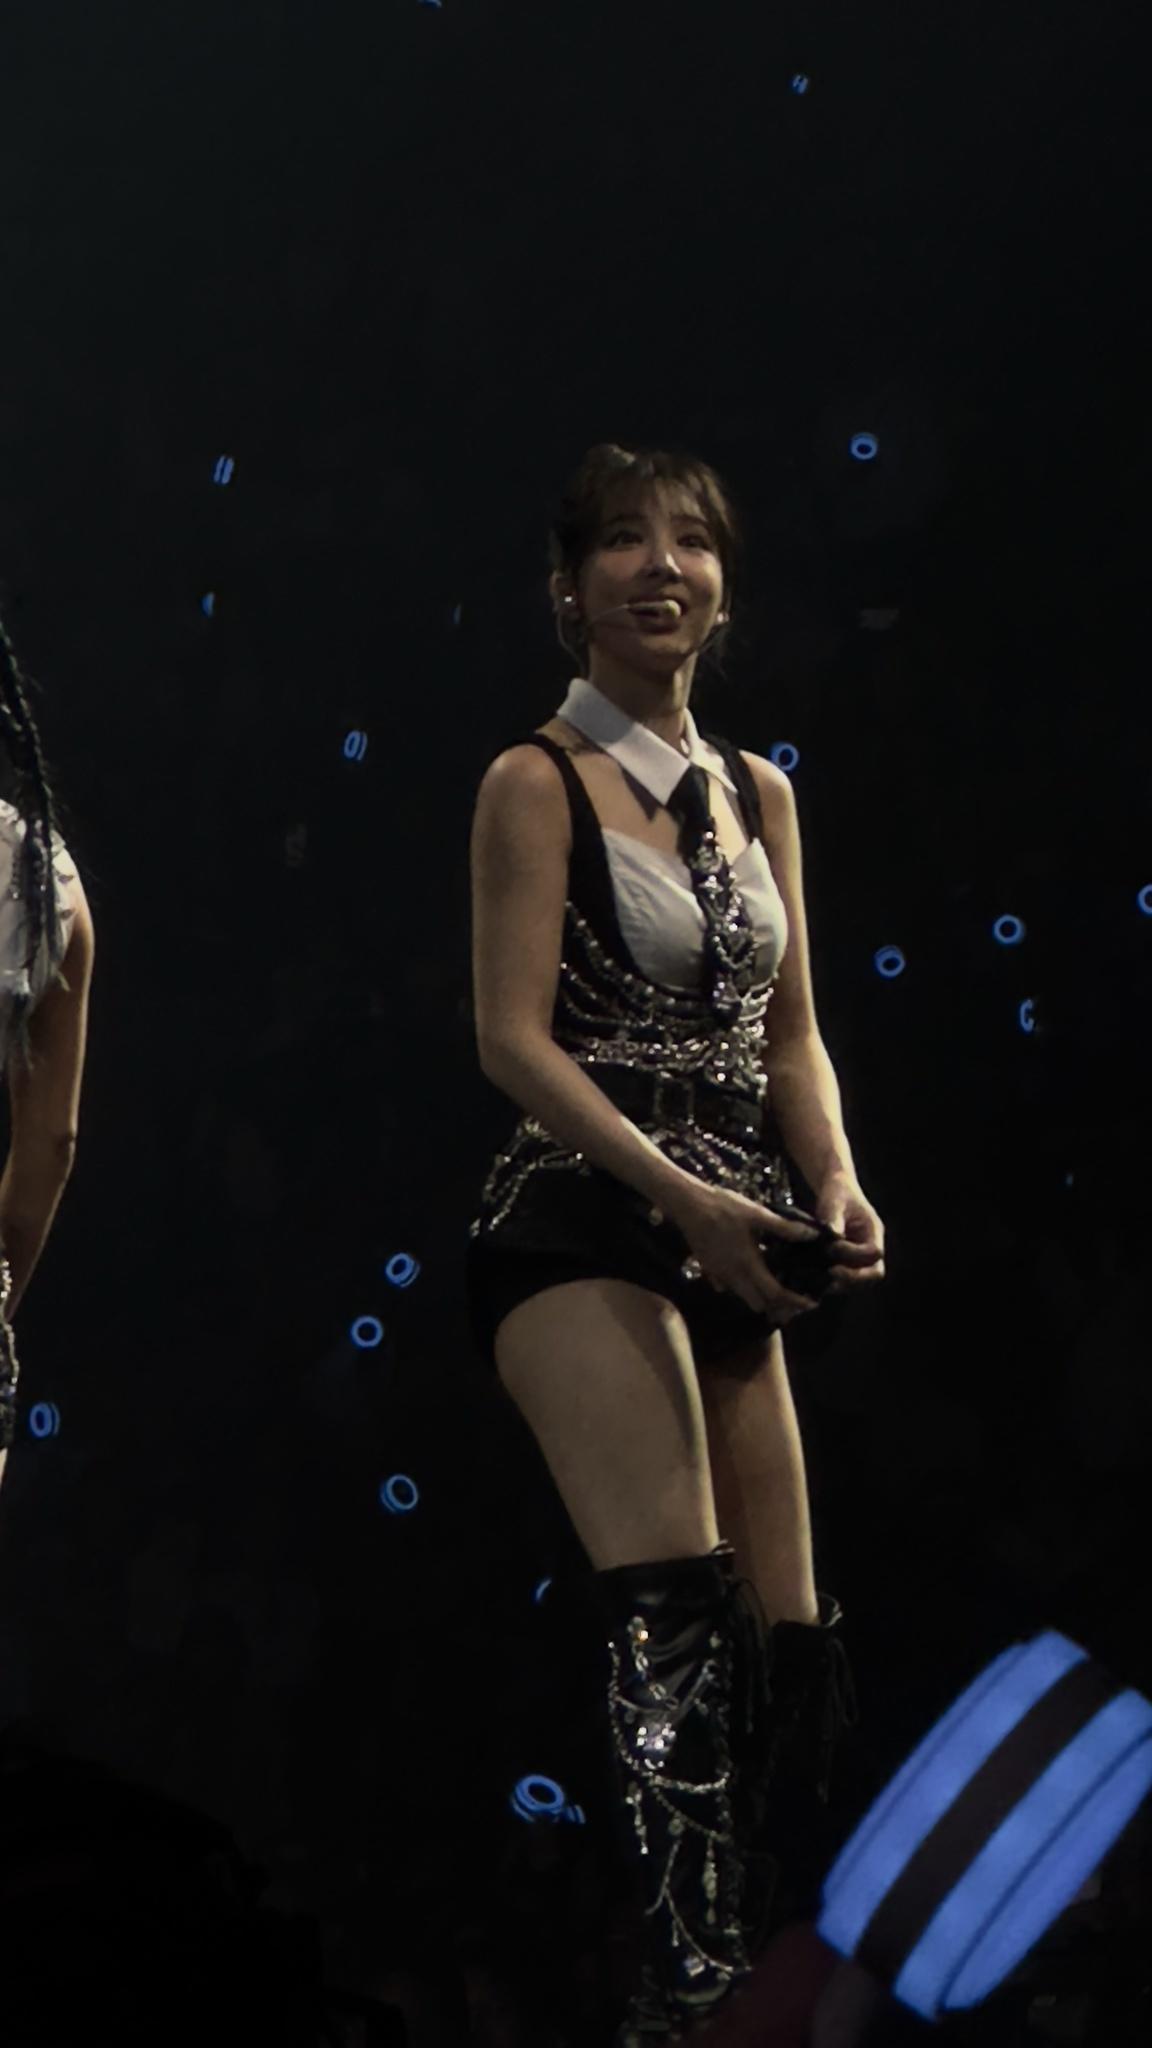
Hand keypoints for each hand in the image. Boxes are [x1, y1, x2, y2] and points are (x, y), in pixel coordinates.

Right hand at [663, 1180, 824, 1321]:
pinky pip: (727, 1287)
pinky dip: (741, 1288)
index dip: (794, 1302)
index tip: (810, 1303)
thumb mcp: (757, 1214)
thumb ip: (784, 1228)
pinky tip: (748, 1275)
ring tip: (776, 1288)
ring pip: (743, 1297)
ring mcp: (719, 1275)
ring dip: (760, 1299)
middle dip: (778, 1307)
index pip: (775, 1294)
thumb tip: (812, 1234)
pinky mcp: (709, 1270)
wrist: (688, 1205)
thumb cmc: (724, 1208)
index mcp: (748, 1264)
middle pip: (759, 1304)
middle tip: (794, 1299)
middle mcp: (733, 1276)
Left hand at [815, 1173, 885, 1294]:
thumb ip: (833, 1216)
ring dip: (841, 1283)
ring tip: (819, 1278)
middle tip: (829, 1273)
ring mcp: (860, 1258)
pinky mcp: (847, 1264)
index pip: (874, 1252)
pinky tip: (813, 1279)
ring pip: (859, 1282)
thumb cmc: (837, 1192)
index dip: (855, 1254)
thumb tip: (833, 1235)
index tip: (832, 1248)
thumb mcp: (834, 1199)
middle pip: (874, 1274)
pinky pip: (845, 1280)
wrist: (835, 1192)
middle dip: (853, 1278)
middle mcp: (870, 1247)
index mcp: (873, 1230)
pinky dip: (832, 1283)